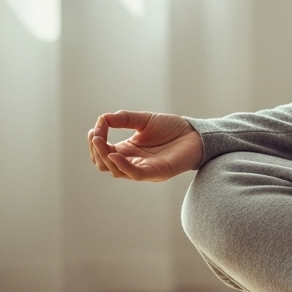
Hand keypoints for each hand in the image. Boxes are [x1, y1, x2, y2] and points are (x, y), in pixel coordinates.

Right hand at [87, 111, 202, 181]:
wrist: (195, 133)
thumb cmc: (172, 128)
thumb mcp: (144, 120)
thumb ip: (123, 119)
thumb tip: (102, 118)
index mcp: (128, 151)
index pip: (104, 151)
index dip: (96, 141)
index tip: (95, 128)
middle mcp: (132, 162)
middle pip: (104, 163)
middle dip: (97, 150)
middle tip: (95, 135)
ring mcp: (143, 169)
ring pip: (115, 170)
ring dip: (104, 156)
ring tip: (100, 141)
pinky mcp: (155, 173)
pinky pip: (134, 174)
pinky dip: (121, 165)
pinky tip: (114, 153)